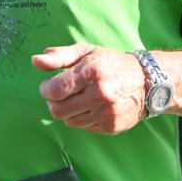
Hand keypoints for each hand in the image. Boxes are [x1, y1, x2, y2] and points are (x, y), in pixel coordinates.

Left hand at [32, 42, 146, 134]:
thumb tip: (35, 61)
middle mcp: (99, 94)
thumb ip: (59, 56)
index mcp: (91, 72)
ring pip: (69, 121)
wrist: (146, 82)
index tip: (49, 86)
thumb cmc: (111, 64)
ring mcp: (106, 112)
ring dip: (69, 111)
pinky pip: (84, 127)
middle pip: (57, 110)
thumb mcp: (86, 52)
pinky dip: (83, 118)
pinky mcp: (111, 126)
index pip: (54, 90)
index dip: (46, 90)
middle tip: (62, 95)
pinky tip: (93, 107)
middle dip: (54, 103)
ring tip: (81, 99)